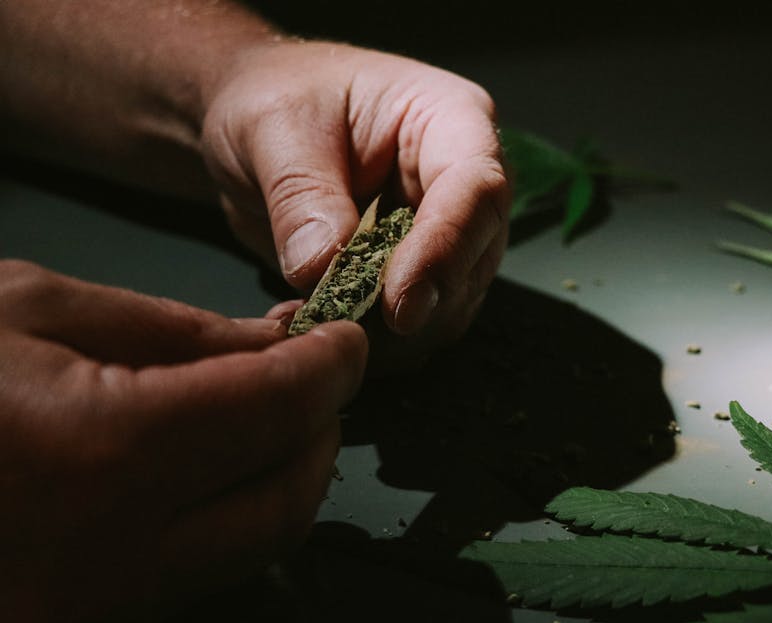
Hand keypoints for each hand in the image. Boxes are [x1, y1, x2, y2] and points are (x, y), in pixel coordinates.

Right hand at [0, 260, 366, 622]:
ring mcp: (91, 610)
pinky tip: (215, 460)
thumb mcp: (31, 308)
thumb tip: (274, 345)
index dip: (330, 369)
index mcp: (95, 456)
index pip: (273, 412)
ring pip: (252, 546)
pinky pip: (194, 571)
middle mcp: (104, 557)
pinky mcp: (81, 622)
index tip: (348, 342)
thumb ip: (172, 332)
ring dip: (284, 473)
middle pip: (285, 499)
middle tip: (320, 376)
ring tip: (274, 411)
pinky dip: (229, 512)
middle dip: (320, 430)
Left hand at [200, 41, 509, 353]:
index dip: (444, 251)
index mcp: (451, 121)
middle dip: (417, 305)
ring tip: (315, 322)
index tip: (398, 305)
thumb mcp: (273, 128)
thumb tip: (322, 268)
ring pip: (452, 305)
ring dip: (390, 334)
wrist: (258, 130)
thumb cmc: (276, 97)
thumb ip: (300, 194)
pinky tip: (319, 325)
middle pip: (475, 259)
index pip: (477, 190)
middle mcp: (464, 182)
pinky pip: (416, 325)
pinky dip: (372, 340)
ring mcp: (449, 233)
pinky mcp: (421, 275)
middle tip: (343, 328)